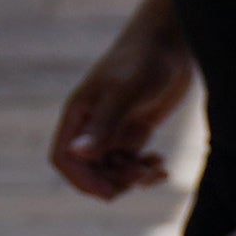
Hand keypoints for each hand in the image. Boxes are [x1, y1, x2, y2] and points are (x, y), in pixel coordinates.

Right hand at [52, 18, 192, 198]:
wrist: (171, 42)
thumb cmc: (144, 60)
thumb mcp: (125, 92)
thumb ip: (104, 124)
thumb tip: (80, 154)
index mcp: (78, 115)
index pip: (64, 158)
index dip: (82, 180)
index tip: (110, 193)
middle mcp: (92, 125)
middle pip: (90, 170)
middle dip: (113, 181)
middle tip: (142, 176)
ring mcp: (114, 128)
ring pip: (113, 169)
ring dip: (132, 178)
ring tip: (157, 169)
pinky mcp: (136, 128)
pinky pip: (133, 161)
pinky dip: (145, 169)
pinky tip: (161, 164)